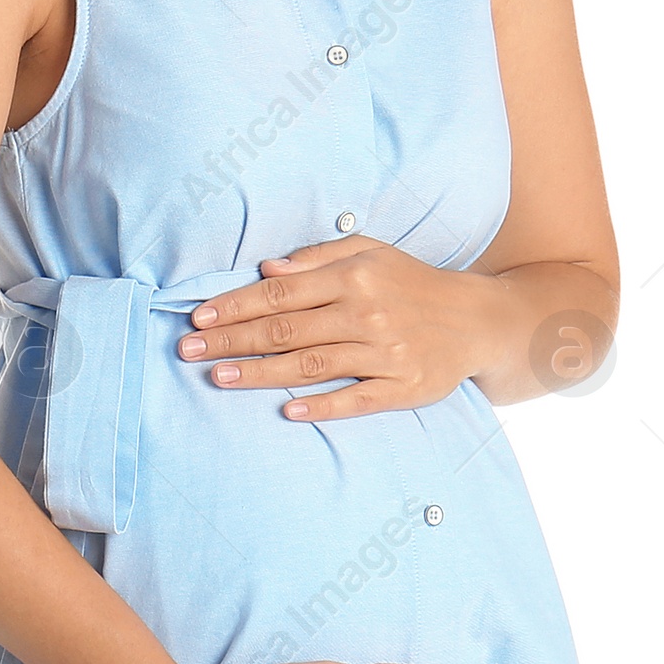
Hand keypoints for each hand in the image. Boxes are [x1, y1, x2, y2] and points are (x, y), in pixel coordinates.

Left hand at [175, 234, 508, 420]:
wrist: (476, 319)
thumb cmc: (411, 283)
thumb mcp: (371, 252)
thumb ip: (319, 257)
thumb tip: (268, 269)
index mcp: (354, 276)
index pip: (281, 293)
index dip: (235, 305)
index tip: (199, 317)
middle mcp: (366, 313)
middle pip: (286, 329)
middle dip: (232, 340)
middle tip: (187, 349)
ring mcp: (385, 353)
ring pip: (311, 365)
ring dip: (261, 373)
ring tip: (219, 377)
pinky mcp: (403, 387)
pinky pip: (356, 399)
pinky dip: (322, 405)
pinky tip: (287, 411)